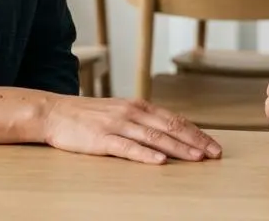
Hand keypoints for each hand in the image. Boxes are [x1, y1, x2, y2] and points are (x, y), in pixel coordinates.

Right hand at [42, 96, 222, 164]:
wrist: (54, 112)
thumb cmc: (87, 115)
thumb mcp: (119, 111)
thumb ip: (141, 120)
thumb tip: (167, 132)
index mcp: (138, 106)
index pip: (174, 120)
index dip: (196, 132)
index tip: (213, 145)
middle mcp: (131, 112)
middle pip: (170, 127)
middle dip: (195, 141)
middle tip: (214, 154)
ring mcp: (117, 125)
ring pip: (154, 137)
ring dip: (178, 148)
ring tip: (197, 158)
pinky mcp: (102, 139)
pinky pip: (128, 147)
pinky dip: (146, 155)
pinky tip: (161, 161)